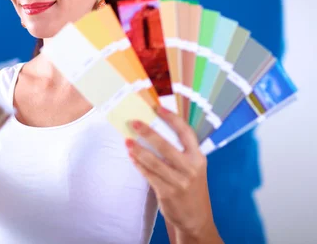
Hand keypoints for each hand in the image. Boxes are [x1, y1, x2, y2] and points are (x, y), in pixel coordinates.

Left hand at [126, 108, 221, 241]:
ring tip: (127, 140)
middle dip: (148, 132)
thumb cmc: (191, 186)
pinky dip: (139, 165)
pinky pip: (149, 175)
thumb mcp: (193, 167)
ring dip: (138, 149)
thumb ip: (180, 151)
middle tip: (134, 122)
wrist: (196, 218)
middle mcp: (191, 168)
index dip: (172, 118)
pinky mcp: (168, 192)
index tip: (157, 108)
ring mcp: (179, 181)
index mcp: (198, 157)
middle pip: (166, 146)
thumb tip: (155, 129)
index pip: (186, 132)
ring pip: (154, 161)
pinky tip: (131, 156)